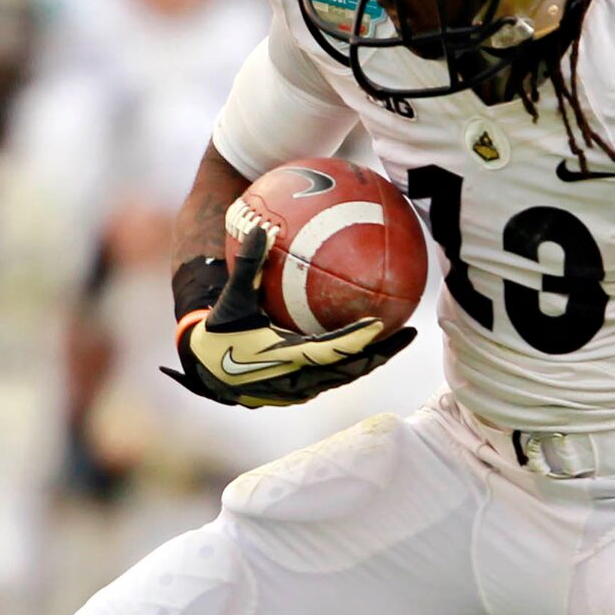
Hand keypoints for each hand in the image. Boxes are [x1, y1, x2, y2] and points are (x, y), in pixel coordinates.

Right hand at [166, 219, 413, 407]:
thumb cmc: (218, 329)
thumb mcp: (231, 297)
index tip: (378, 323)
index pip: (327, 351)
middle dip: (381, 353)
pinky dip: (358, 360)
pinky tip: (376, 341)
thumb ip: (248, 264)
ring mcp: (302, 388)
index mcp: (281, 358)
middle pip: (350, 370)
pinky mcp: (304, 389)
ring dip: (375, 359)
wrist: (203, 367)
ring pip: (348, 375)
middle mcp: (297, 379)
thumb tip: (263, 225)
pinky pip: (339, 374)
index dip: (353, 340)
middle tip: (411, 333)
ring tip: (403, 337)